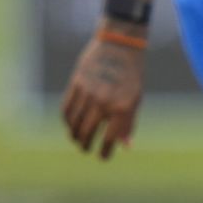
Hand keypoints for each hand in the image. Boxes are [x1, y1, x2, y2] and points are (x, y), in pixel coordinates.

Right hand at [62, 33, 143, 159]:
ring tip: (78, 139)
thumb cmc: (131, 75)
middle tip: (86, 149)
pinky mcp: (76, 84)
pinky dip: (67, 121)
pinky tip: (71, 125)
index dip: (105, 151)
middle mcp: (104, 102)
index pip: (110, 138)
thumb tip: (126, 147)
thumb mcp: (136, 98)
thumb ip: (128, 123)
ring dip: (74, 135)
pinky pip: (67, 109)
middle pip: (88, 133)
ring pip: (74, 123)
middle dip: (86, 145)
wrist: (120, 45)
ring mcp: (89, 93)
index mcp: (123, 107)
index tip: (102, 157)